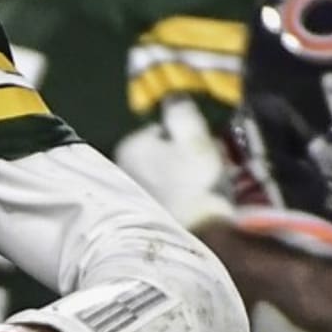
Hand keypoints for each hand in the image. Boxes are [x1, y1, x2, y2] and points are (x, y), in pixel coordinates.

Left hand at [114, 97, 233, 229]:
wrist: (196, 235)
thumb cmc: (194, 182)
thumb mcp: (193, 138)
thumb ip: (181, 114)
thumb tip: (172, 96)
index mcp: (129, 146)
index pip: (160, 129)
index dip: (187, 135)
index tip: (205, 146)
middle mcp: (121, 168)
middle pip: (161, 152)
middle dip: (185, 156)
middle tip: (210, 166)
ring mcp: (129, 193)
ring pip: (164, 174)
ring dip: (184, 176)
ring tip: (207, 185)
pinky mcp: (142, 214)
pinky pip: (164, 195)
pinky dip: (180, 195)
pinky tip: (196, 202)